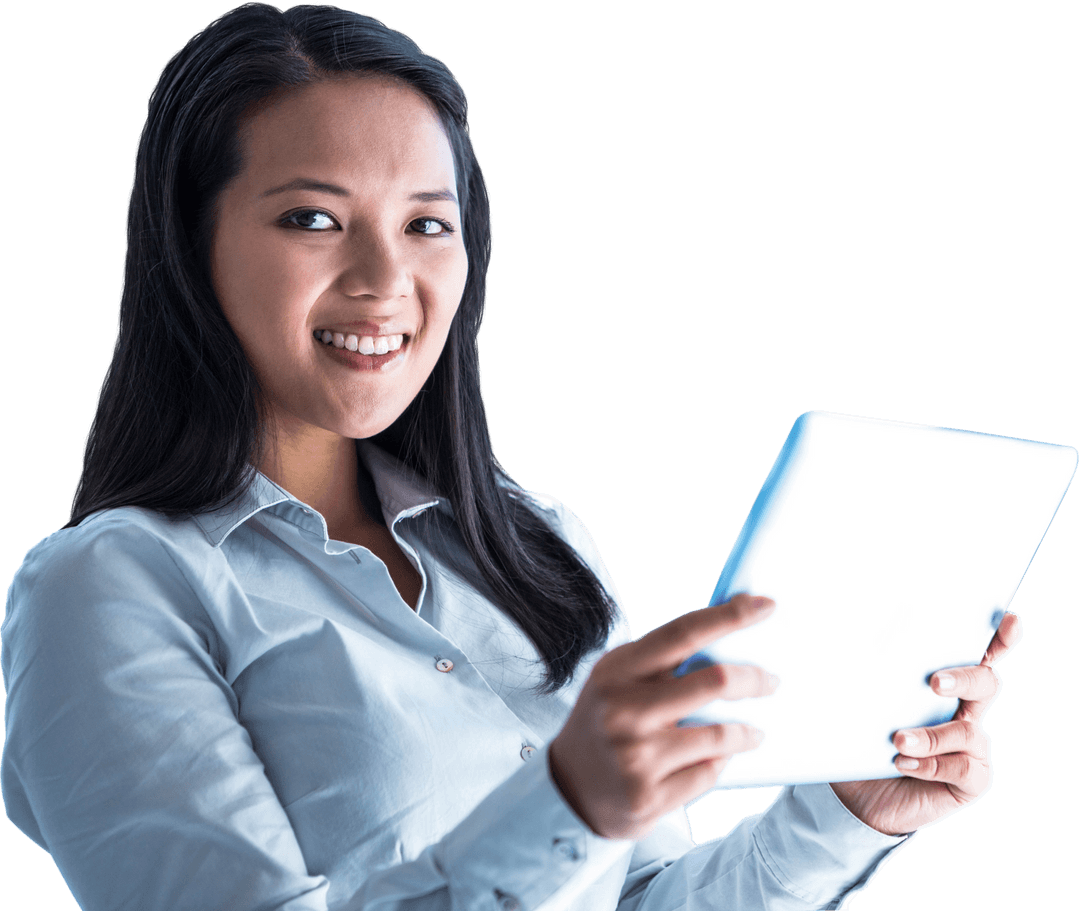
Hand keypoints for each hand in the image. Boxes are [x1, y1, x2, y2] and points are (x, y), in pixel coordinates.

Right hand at [548, 593, 778, 839]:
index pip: (683, 633)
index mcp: (617, 671)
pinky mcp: (648, 797)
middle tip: (771, 680)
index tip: (765, 604)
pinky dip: (721, 762)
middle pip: (713, 681)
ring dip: (747, 731)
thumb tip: (727, 625)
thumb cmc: (606, 720)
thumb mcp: (619, 678)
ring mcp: (635, 757)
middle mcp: (623, 711)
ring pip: (720, 735)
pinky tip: (718, 758)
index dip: (729, 616)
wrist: (569, 787)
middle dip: (754, 678)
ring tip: (753, 731)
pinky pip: (709, 773)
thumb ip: (663, 658)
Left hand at [830, 611, 1022, 835]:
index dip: (996, 638)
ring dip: (930, 735)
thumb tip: (834, 638)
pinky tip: (902, 762)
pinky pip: (962, 768)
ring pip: (967, 731)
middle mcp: (965, 710)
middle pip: (984, 683)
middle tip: (934, 682)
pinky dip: (930, 764)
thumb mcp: (859, 706)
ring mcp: (971, 746)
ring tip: (897, 739)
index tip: (1007, 621)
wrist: (860, 796)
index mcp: (944, 684)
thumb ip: (861, 677)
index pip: (976, 656)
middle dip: (965, 677)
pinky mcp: (971, 779)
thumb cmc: (862, 741)